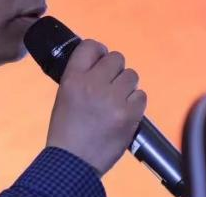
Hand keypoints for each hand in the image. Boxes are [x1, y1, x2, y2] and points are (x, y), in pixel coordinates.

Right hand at [45, 40, 146, 175]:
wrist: (73, 160)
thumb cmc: (66, 128)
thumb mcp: (64, 94)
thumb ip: (80, 76)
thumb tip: (100, 62)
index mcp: (73, 78)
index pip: (90, 46)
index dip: (99, 50)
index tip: (100, 58)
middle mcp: (93, 84)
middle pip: (116, 58)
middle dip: (114, 69)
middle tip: (109, 83)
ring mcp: (113, 99)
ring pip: (131, 75)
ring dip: (126, 85)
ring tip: (116, 99)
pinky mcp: (130, 115)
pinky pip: (141, 96)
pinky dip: (134, 102)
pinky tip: (124, 111)